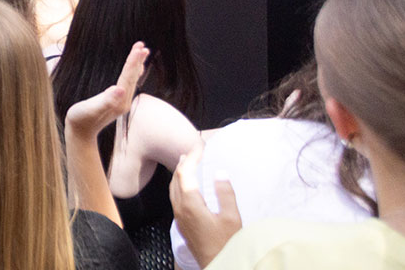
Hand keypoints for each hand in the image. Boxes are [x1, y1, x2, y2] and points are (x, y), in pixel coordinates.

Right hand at [65, 41, 148, 141]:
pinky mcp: (118, 102)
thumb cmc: (81, 119)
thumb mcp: (91, 109)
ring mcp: (122, 102)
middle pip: (132, 77)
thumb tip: (121, 89)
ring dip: (137, 65)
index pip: (128, 77)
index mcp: (119, 101)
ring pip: (132, 79)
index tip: (139, 48)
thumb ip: (106, 100)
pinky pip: (128, 83)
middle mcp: (124, 101)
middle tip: (142, 45)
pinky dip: (133, 72)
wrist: (80, 134)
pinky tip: (135, 69)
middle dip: (137, 60)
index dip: (133, 61)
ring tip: (143, 51)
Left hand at [170, 140, 241, 267]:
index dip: (191, 157)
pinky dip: (180, 185)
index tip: (199, 146)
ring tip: (188, 163)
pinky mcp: (182, 225)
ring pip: (173, 188)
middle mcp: (180, 209)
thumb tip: (219, 172)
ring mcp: (179, 218)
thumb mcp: (231, 218)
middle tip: (194, 152)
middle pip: (176, 178)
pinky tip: (189, 186)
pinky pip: (175, 198)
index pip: (184, 172)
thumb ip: (225, 193)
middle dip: (183, 162)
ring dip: (180, 173)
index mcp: (190, 204)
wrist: (218, 266)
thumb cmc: (226, 245)